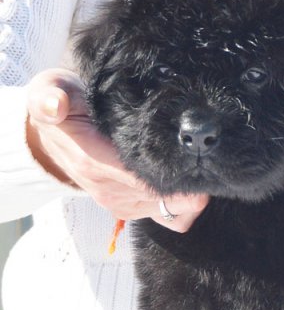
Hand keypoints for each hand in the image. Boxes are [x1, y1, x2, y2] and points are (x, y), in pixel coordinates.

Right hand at [25, 68, 207, 232]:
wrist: (52, 136)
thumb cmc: (61, 108)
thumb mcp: (49, 91)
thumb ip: (49, 97)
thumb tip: (54, 106)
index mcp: (93, 162)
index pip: (146, 175)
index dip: (179, 168)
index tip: (198, 152)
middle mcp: (109, 190)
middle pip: (169, 196)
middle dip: (195, 178)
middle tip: (209, 153)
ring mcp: (123, 204)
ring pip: (176, 211)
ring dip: (194, 190)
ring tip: (201, 164)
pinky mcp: (133, 210)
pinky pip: (172, 218)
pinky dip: (187, 203)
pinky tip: (191, 180)